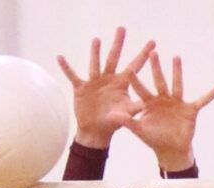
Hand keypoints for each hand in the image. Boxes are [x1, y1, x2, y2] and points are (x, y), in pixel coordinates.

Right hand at [57, 27, 154, 148]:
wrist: (95, 131)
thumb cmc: (112, 123)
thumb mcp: (126, 115)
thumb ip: (135, 108)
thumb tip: (147, 105)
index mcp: (121, 84)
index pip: (134, 67)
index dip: (143, 56)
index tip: (153, 43)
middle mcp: (108, 79)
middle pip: (114, 58)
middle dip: (118, 44)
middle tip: (122, 28)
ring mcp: (94, 82)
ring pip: (95, 64)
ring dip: (96, 52)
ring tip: (97, 40)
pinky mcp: (81, 88)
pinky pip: (73, 76)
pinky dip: (66, 68)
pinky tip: (60, 58)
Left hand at [121, 51, 213, 171]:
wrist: (170, 149)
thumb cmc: (154, 139)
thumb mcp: (140, 131)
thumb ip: (128, 122)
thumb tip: (113, 116)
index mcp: (150, 103)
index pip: (142, 90)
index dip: (136, 82)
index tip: (130, 70)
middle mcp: (163, 99)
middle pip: (159, 81)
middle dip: (156, 68)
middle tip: (152, 53)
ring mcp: (177, 102)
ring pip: (177, 85)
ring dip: (177, 72)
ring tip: (176, 57)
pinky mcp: (190, 109)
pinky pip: (202, 101)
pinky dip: (209, 95)